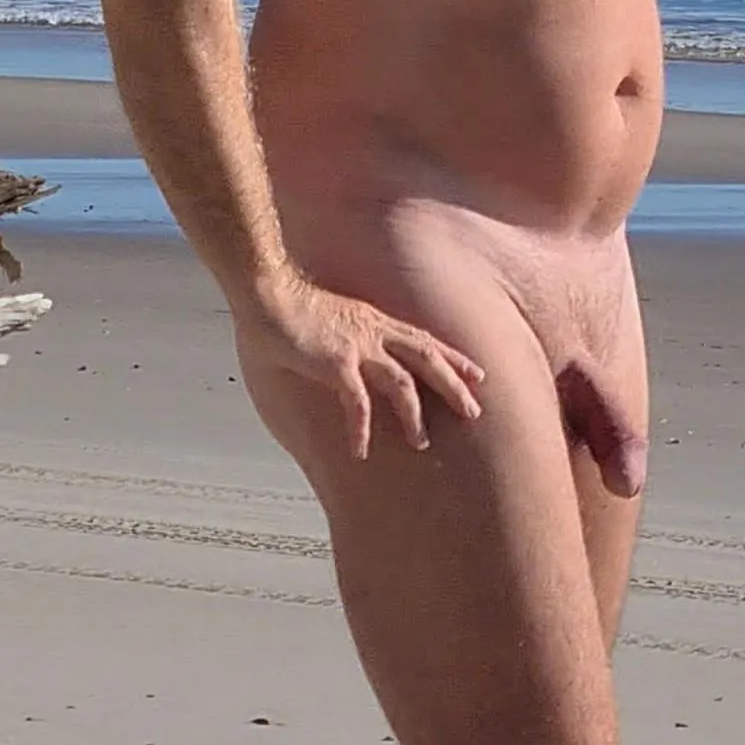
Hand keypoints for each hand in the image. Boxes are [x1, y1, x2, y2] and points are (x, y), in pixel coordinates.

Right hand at [238, 280, 494, 460]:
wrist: (267, 294)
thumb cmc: (290, 308)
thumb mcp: (333, 320)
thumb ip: (348, 339)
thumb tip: (351, 362)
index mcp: (374, 321)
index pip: (424, 339)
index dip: (453, 358)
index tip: (477, 375)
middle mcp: (372, 331)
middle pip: (426, 358)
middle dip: (453, 385)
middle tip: (474, 411)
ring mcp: (357, 345)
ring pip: (402, 383)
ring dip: (414, 415)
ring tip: (421, 443)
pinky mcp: (336, 362)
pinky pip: (357, 403)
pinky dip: (361, 428)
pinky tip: (360, 450)